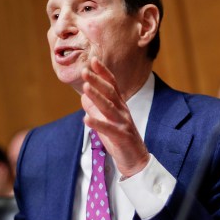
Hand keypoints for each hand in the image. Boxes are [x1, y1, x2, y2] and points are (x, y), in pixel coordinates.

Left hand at [80, 58, 148, 176]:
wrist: (135, 159)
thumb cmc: (119, 138)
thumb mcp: (106, 121)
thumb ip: (96, 109)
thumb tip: (83, 97)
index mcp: (119, 105)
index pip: (111, 85)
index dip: (103, 72)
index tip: (93, 60)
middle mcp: (123, 111)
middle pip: (110, 93)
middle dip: (97, 81)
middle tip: (85, 71)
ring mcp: (123, 123)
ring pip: (109, 108)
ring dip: (97, 97)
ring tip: (86, 88)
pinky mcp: (122, 137)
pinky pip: (109, 129)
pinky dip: (97, 124)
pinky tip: (86, 119)